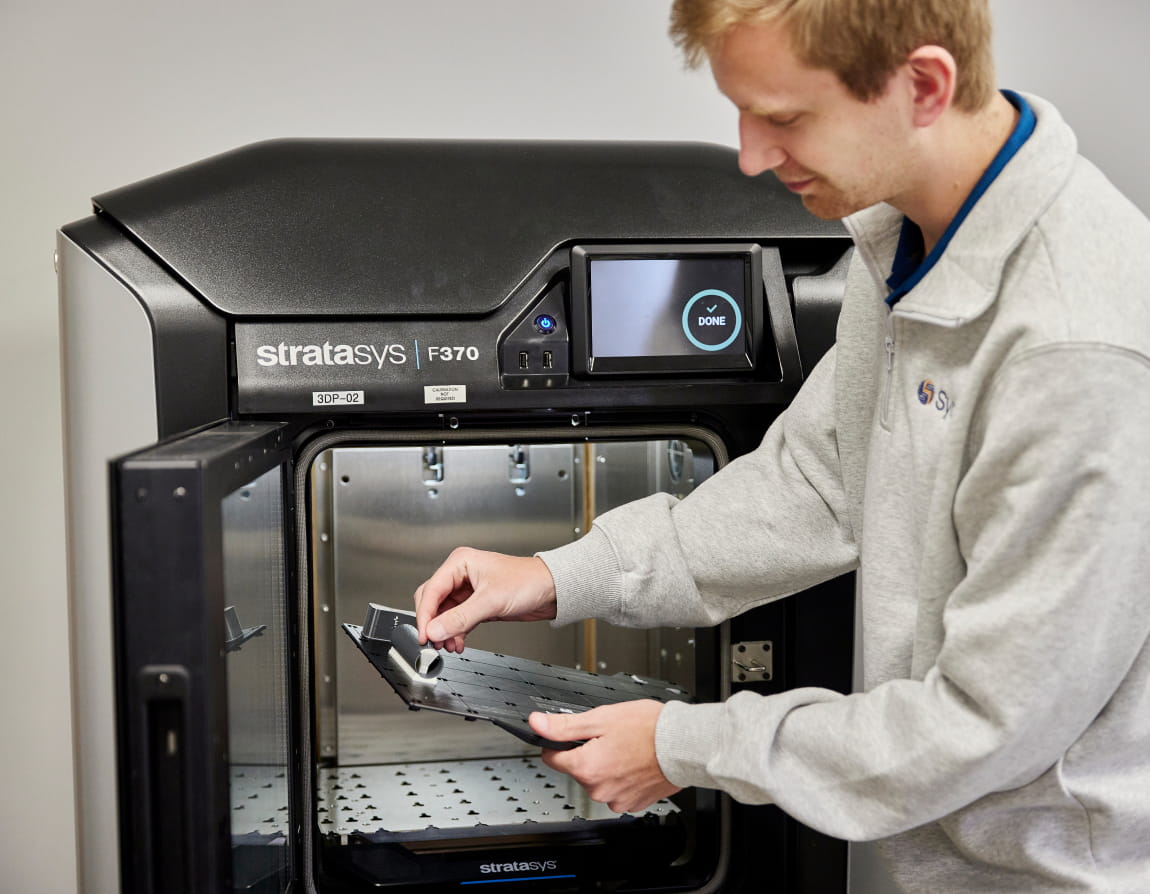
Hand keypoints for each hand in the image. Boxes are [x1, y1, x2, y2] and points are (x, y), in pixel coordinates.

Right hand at [414, 547, 556, 651]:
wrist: (552, 590)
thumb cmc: (528, 581)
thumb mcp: (490, 601)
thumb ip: (459, 618)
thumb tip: (435, 630)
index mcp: (460, 563)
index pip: (431, 590)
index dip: (425, 615)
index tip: (424, 635)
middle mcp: (461, 574)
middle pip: (433, 601)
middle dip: (433, 623)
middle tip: (433, 642)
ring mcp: (468, 589)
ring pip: (444, 613)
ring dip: (444, 631)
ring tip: (448, 645)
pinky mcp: (476, 603)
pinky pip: (457, 619)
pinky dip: (455, 632)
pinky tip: (458, 642)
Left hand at [530, 700, 681, 813]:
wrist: (683, 746)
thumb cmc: (648, 729)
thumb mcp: (601, 718)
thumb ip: (564, 725)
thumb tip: (537, 724)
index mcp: (586, 768)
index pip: (551, 757)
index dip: (560, 741)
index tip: (574, 734)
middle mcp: (598, 789)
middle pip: (577, 769)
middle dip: (588, 752)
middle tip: (609, 737)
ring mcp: (616, 799)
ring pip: (598, 779)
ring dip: (606, 765)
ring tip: (626, 748)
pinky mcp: (632, 803)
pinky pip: (617, 789)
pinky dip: (622, 777)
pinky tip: (634, 762)